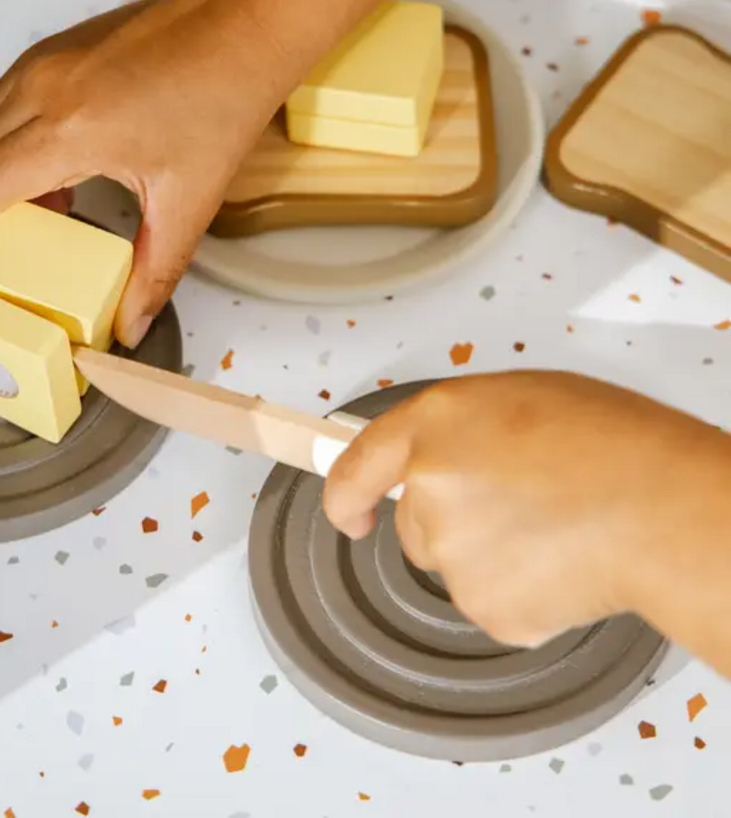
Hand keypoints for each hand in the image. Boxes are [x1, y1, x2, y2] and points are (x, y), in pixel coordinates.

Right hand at [0, 0, 284, 346]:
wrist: (240, 26)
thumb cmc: (221, 102)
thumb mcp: (188, 202)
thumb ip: (154, 273)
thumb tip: (132, 326)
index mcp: (68, 130)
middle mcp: (41, 88)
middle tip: (28, 238)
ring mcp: (43, 61)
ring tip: (51, 202)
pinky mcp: (54, 47)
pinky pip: (5, 99)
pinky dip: (12, 136)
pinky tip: (62, 161)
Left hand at [323, 371, 725, 648]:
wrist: (660, 506)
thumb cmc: (611, 442)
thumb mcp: (518, 401)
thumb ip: (461, 430)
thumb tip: (446, 458)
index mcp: (434, 424)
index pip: (357, 463)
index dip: (346, 493)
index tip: (348, 511)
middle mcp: (428, 486)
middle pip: (414, 525)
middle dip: (455, 522)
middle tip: (522, 506)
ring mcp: (452, 550)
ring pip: (455, 564)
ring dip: (490, 556)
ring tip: (553, 529)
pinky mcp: (485, 605)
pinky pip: (492, 601)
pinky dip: (521, 592)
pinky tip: (562, 564)